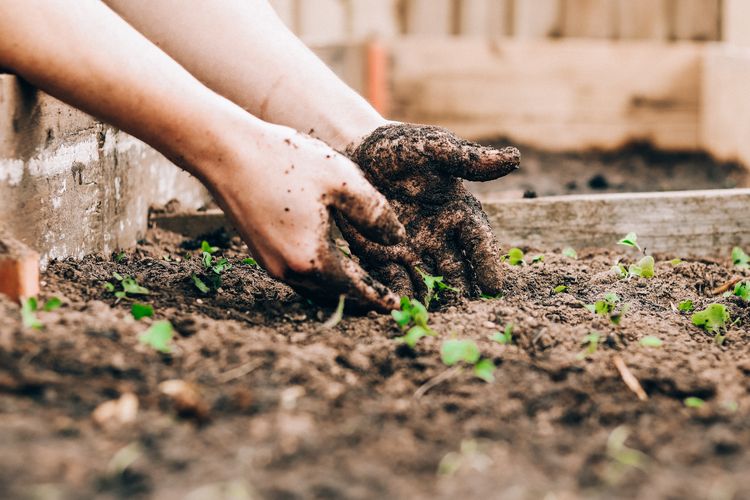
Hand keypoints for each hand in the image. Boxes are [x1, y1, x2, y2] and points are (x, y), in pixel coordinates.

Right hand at [205, 122, 404, 311]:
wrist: (226, 152)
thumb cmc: (286, 161)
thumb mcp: (342, 180)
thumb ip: (375, 213)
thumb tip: (397, 239)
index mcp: (312, 258)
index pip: (354, 288)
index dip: (378, 297)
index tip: (395, 306)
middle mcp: (289, 270)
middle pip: (333, 294)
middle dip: (359, 298)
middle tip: (383, 300)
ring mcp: (270, 263)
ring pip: (313, 287)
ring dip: (338, 289)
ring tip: (361, 285)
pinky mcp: (260, 251)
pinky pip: (298, 274)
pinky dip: (319, 276)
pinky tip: (329, 263)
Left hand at [339, 123, 519, 300]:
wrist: (356, 152)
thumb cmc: (400, 147)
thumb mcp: (434, 148)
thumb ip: (468, 159)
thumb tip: (514, 158)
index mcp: (458, 212)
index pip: (479, 242)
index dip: (487, 263)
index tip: (494, 287)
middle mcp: (440, 236)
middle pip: (457, 270)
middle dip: (462, 291)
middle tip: (466, 312)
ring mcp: (412, 249)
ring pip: (428, 281)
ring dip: (433, 299)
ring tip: (436, 318)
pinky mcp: (383, 256)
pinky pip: (394, 280)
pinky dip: (400, 294)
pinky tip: (401, 308)